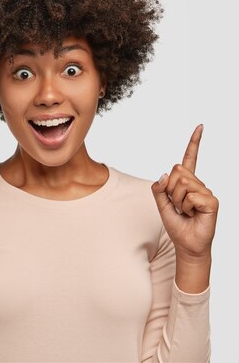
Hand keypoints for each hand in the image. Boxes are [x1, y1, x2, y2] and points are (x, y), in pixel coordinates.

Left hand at [151, 125, 218, 259]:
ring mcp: (206, 192)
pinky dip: (187, 207)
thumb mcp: (161, 204)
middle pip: (176, 171)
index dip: (194, 142)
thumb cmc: (176, 223)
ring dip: (177, 200)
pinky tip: (193, 214)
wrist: (186, 244)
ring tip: (185, 211)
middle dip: (170, 189)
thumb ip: (158, 188)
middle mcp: (198, 184)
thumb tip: (165, 174)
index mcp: (186, 181)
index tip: (200, 126)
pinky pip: (191, 196)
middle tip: (177, 204)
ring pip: (181, 184)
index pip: (190, 158)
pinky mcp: (212, 201)